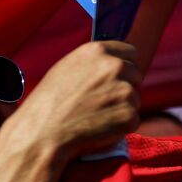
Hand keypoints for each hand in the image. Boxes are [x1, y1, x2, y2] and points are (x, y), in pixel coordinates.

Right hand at [4, 41, 141, 161]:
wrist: (45, 129)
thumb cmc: (51, 100)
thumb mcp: (68, 67)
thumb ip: (94, 62)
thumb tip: (114, 62)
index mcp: (98, 51)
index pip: (130, 52)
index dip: (125, 65)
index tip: (120, 75)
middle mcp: (115, 67)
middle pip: (136, 74)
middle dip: (125, 86)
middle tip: (103, 101)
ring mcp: (124, 91)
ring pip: (135, 98)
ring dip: (122, 107)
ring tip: (97, 114)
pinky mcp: (129, 114)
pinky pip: (133, 119)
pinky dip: (122, 125)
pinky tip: (101, 126)